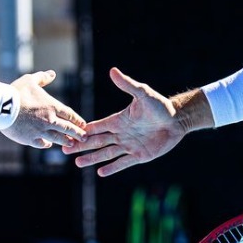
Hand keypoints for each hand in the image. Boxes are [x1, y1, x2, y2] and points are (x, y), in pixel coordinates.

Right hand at [1, 70, 85, 148]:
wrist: (2, 107)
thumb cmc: (16, 92)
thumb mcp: (30, 80)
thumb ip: (42, 78)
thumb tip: (52, 73)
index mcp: (52, 106)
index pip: (70, 114)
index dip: (77, 120)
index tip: (83, 124)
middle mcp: (49, 120)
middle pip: (68, 128)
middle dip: (78, 133)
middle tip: (84, 137)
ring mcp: (40, 131)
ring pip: (58, 138)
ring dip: (66, 141)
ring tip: (72, 144)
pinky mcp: (30, 139)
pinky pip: (42, 143)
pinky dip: (47, 144)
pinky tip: (49, 145)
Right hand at [65, 68, 185, 175]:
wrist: (177, 120)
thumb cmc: (160, 105)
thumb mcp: (142, 94)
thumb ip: (127, 84)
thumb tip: (113, 70)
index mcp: (118, 120)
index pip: (97, 126)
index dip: (83, 130)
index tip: (69, 132)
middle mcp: (121, 134)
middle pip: (96, 141)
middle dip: (81, 146)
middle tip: (65, 149)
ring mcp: (129, 145)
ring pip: (106, 153)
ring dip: (92, 158)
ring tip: (77, 163)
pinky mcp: (140, 156)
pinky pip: (123, 163)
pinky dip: (112, 168)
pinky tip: (100, 172)